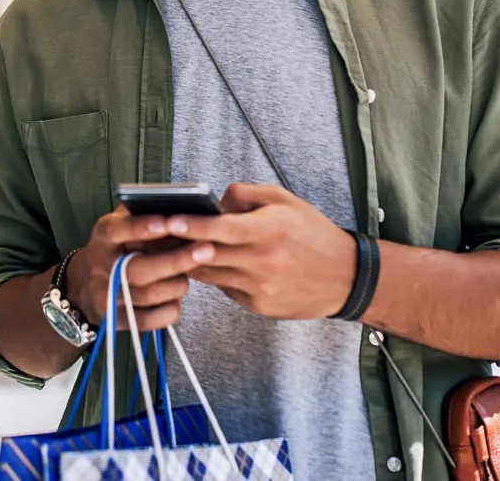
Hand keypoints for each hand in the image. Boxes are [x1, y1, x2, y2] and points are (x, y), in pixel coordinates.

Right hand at [65, 206, 214, 331]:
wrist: (86, 285)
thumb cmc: (117, 246)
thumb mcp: (121, 224)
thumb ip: (144, 214)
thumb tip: (181, 207)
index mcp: (104, 237)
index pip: (119, 231)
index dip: (143, 228)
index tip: (169, 222)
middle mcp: (101, 267)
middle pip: (138, 269)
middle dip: (175, 260)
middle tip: (207, 250)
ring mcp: (106, 297)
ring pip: (147, 295)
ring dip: (176, 285)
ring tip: (190, 275)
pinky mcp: (116, 321)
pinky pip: (147, 321)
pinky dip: (168, 311)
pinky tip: (177, 298)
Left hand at [168, 184, 356, 319]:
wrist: (344, 277)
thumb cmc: (313, 233)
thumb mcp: (284, 200)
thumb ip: (246, 195)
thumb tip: (215, 201)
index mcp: (269, 230)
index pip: (221, 229)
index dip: (193, 225)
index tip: (169, 220)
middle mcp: (262, 261)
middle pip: (208, 254)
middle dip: (179, 244)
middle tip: (154, 234)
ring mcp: (259, 288)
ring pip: (210, 274)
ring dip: (190, 262)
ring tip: (170, 248)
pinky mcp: (258, 305)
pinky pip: (225, 288)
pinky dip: (215, 275)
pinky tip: (208, 264)